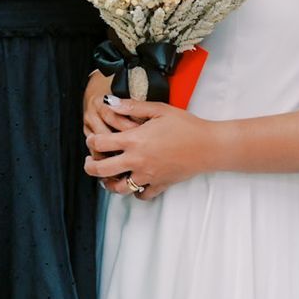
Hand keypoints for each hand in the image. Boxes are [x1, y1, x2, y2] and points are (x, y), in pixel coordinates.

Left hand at [84, 98, 216, 195]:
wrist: (208, 146)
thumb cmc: (186, 125)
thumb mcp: (159, 110)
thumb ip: (132, 106)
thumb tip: (110, 102)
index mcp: (134, 140)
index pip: (100, 143)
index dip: (91, 141)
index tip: (92, 139)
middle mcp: (137, 161)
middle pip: (102, 170)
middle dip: (90, 166)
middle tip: (90, 162)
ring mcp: (147, 176)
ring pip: (119, 188)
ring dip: (109, 183)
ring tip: (108, 176)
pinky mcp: (159, 185)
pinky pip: (141, 196)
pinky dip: (135, 192)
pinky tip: (135, 183)